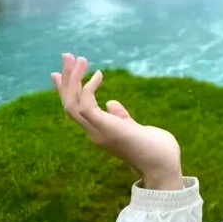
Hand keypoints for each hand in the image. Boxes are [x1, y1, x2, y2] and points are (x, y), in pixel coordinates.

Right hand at [52, 53, 183, 189]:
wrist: (163, 165)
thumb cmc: (154, 149)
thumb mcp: (135, 128)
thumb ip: (121, 117)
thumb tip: (112, 103)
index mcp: (99, 131)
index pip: (74, 109)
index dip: (65, 91)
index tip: (58, 73)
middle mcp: (94, 132)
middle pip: (68, 104)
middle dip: (66, 79)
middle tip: (67, 56)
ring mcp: (98, 132)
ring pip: (72, 104)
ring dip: (74, 80)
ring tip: (80, 59)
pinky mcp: (107, 129)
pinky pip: (87, 106)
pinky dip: (89, 89)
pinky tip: (99, 74)